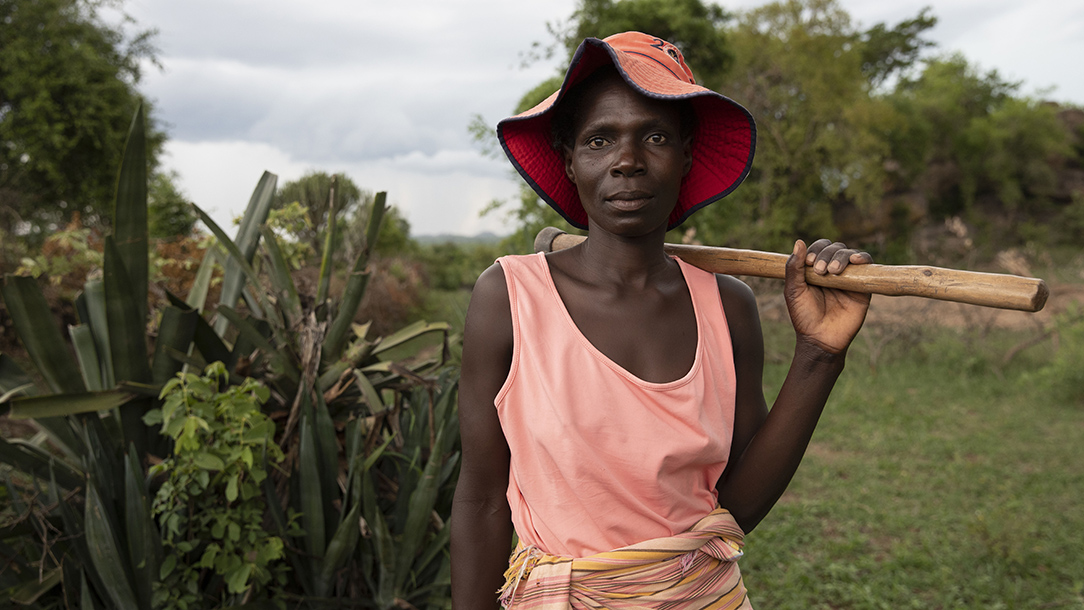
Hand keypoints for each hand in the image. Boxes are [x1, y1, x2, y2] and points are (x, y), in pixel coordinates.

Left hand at [784, 239, 872, 353]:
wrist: (821, 338)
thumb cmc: (804, 316)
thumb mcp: (794, 290)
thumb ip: (794, 268)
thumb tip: (799, 242)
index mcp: (815, 270)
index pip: (819, 248)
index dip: (816, 250)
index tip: (808, 262)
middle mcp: (833, 271)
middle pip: (835, 247)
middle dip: (827, 254)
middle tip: (820, 271)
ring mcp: (849, 277)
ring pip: (850, 254)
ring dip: (841, 256)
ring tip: (833, 271)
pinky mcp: (863, 286)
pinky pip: (867, 266)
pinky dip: (863, 258)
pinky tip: (856, 260)